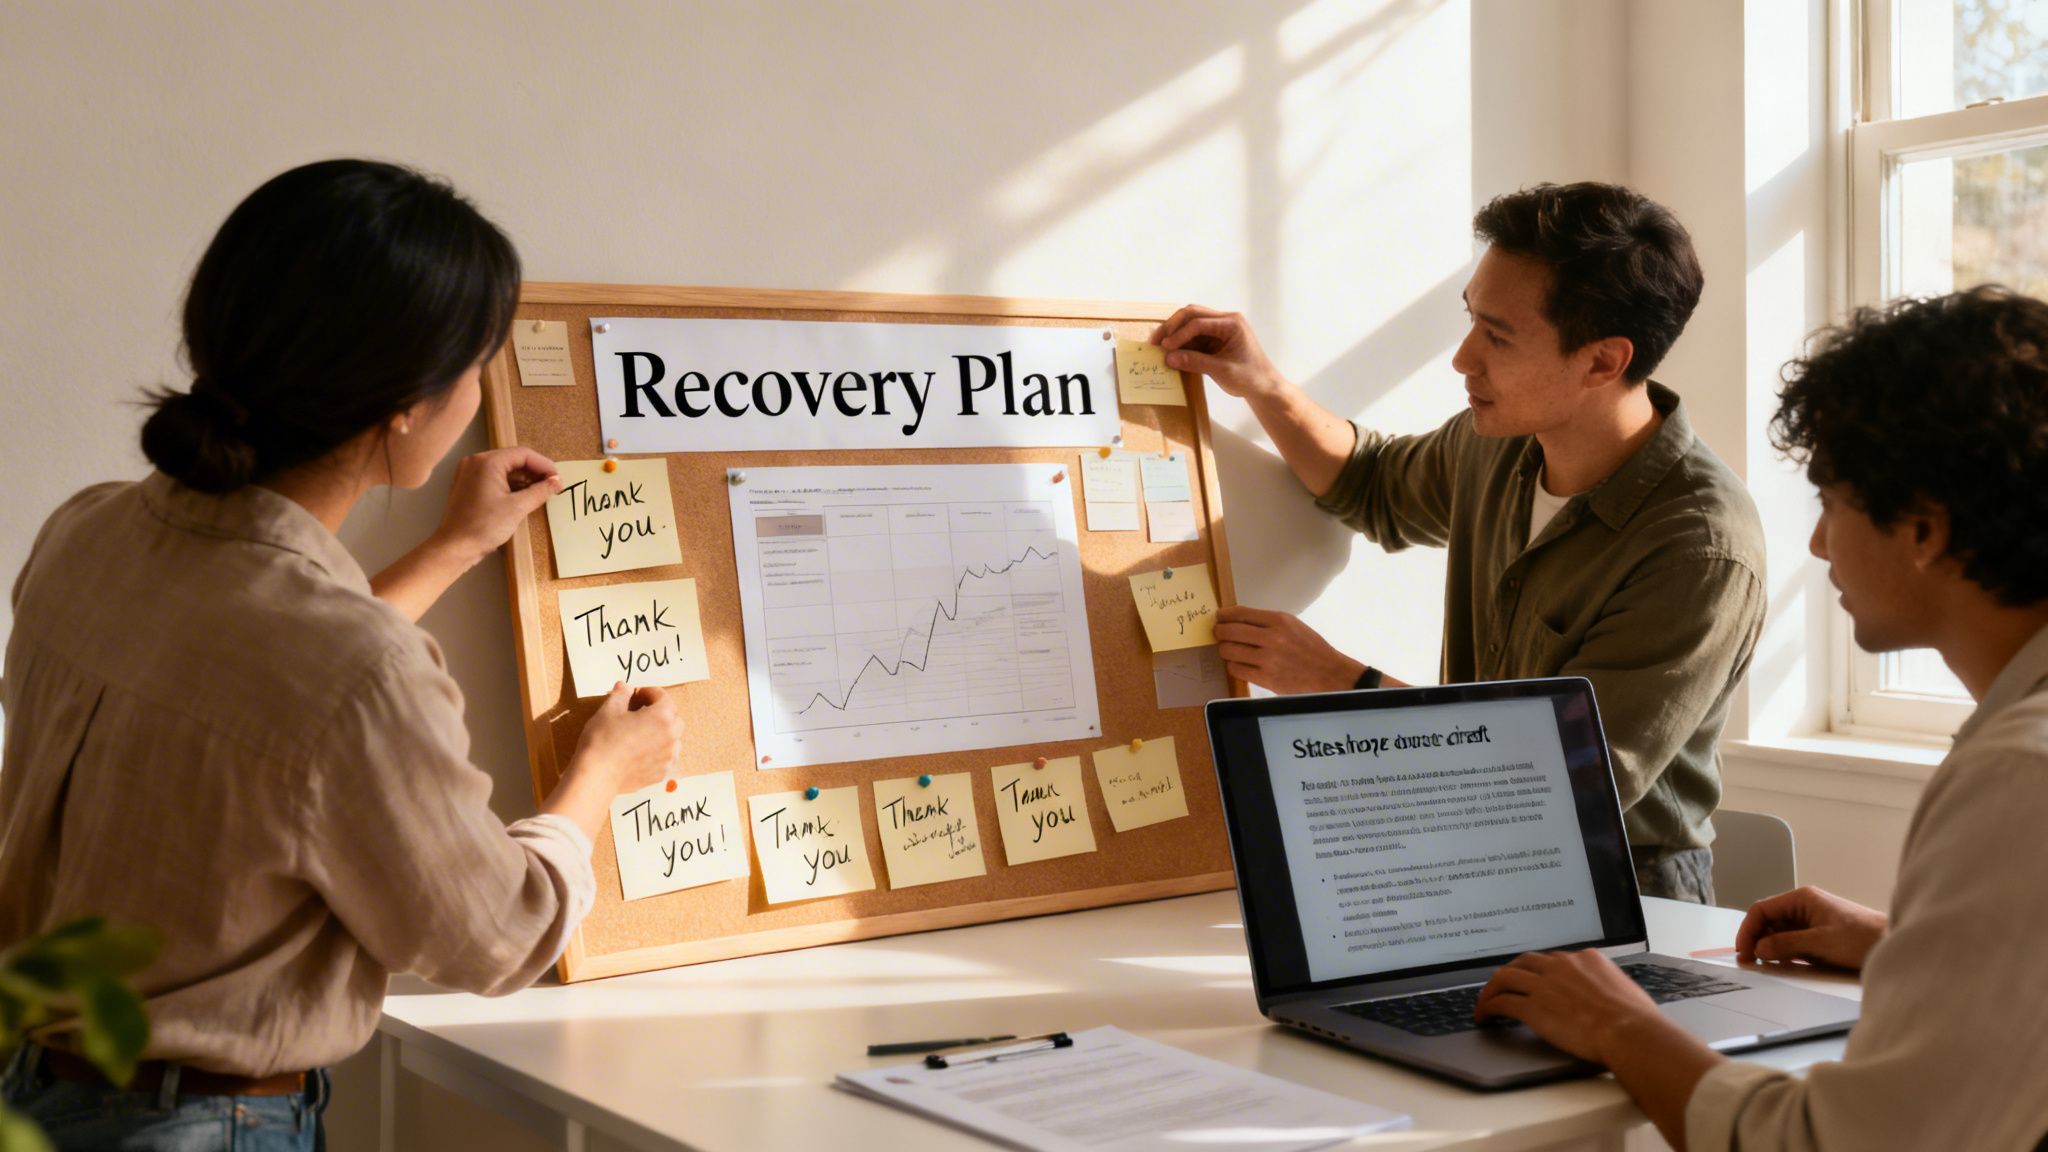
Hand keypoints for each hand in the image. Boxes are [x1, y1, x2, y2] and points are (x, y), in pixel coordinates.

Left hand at [432, 446, 561, 565]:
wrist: (454, 547)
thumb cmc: (484, 526)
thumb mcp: (517, 508)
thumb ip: (540, 491)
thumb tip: (557, 482)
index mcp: (487, 462)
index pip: (523, 454)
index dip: (544, 465)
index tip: (558, 480)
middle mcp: (476, 461)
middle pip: (513, 459)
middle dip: (534, 472)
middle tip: (552, 486)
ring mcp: (469, 473)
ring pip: (504, 469)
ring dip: (523, 479)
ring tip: (540, 492)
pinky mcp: (468, 485)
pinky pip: (494, 478)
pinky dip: (510, 485)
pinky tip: (523, 496)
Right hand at [571, 682, 683, 795]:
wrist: (597, 776)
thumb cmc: (603, 740)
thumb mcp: (608, 710)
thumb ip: (621, 695)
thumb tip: (624, 687)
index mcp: (662, 717)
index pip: (663, 697)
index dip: (649, 692)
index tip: (636, 694)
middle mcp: (670, 737)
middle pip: (673, 718)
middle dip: (660, 711)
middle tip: (640, 711)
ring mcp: (667, 757)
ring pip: (672, 739)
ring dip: (661, 732)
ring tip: (642, 732)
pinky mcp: (660, 773)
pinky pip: (665, 757)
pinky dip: (657, 751)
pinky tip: (640, 751)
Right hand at [1152, 305, 1289, 402]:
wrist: (1264, 387)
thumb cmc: (1250, 378)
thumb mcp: (1222, 371)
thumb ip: (1195, 362)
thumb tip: (1169, 358)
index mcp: (1232, 323)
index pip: (1198, 323)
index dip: (1179, 334)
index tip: (1165, 347)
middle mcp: (1225, 320)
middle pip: (1192, 314)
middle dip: (1172, 326)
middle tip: (1155, 340)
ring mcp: (1220, 329)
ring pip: (1191, 322)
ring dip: (1175, 333)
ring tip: (1159, 346)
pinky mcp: (1215, 339)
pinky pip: (1194, 335)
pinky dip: (1182, 342)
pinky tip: (1171, 352)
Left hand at [1214, 605, 1363, 693]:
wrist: (1329, 674)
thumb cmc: (1311, 649)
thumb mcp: (1293, 626)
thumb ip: (1267, 622)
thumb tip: (1238, 618)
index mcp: (1280, 620)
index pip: (1241, 613)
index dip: (1224, 615)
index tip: (1219, 617)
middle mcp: (1272, 637)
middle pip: (1230, 631)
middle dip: (1219, 632)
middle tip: (1217, 633)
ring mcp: (1268, 659)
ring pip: (1229, 650)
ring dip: (1224, 650)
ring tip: (1227, 649)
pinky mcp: (1266, 678)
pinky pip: (1237, 669)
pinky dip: (1233, 665)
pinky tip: (1237, 663)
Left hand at [1476, 950, 1723, 1149]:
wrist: (1631, 1032)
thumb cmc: (1638, 1021)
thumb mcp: (1626, 991)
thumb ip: (1610, 988)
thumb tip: (1611, 998)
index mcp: (1587, 959)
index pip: (1555, 959)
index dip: (1541, 970)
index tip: (1535, 979)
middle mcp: (1562, 966)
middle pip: (1525, 961)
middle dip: (1512, 972)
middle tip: (1504, 985)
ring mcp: (1545, 985)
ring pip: (1505, 977)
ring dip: (1492, 989)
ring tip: (1486, 1001)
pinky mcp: (1533, 1007)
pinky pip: (1502, 1002)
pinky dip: (1488, 1007)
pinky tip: (1485, 1016)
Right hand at [1734, 885, 1886, 969]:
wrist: (1893, 944)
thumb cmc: (1863, 937)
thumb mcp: (1820, 942)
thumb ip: (1786, 944)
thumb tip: (1759, 950)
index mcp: (1802, 899)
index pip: (1762, 910)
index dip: (1748, 930)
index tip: (1744, 951)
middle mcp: (1803, 907)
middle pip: (1767, 921)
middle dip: (1756, 940)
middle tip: (1749, 962)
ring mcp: (1810, 922)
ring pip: (1778, 933)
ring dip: (1769, 948)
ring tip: (1764, 965)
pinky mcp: (1817, 936)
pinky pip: (1791, 943)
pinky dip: (1783, 953)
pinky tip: (1781, 964)